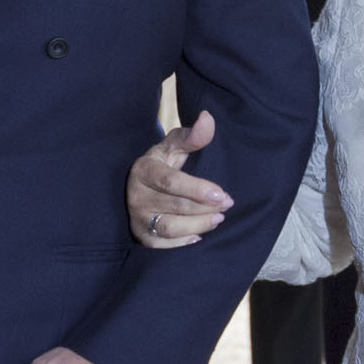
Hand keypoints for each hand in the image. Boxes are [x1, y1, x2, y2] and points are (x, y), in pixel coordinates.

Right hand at [128, 109, 231, 248]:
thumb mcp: (174, 146)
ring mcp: (137, 217)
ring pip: (169, 228)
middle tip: (226, 205)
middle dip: (204, 207)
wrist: (143, 184)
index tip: (221, 194)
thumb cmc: (163, 163)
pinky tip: (199, 235)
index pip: (170, 182)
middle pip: (174, 206)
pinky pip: (162, 245)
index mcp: (144, 169)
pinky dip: (182, 242)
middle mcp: (136, 195)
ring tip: (218, 219)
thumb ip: (192, 136)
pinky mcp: (141, 236)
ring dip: (198, 225)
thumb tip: (208, 118)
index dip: (196, 189)